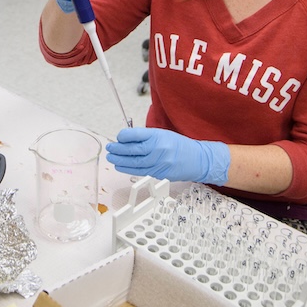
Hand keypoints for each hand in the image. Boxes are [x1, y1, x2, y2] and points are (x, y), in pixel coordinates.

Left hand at [105, 127, 229, 185]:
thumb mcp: (162, 134)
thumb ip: (145, 137)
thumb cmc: (179, 145)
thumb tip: (126, 139)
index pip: (135, 135)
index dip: (123, 136)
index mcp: (158, 136)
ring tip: (111, 157)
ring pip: (133, 162)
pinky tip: (120, 166)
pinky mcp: (158, 173)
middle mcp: (157, 150)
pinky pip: (139, 170)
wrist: (197, 159)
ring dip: (119, 160)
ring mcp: (157, 163)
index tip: (118, 136)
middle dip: (117, 149)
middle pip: (132, 150)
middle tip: (109, 147)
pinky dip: (127, 168)